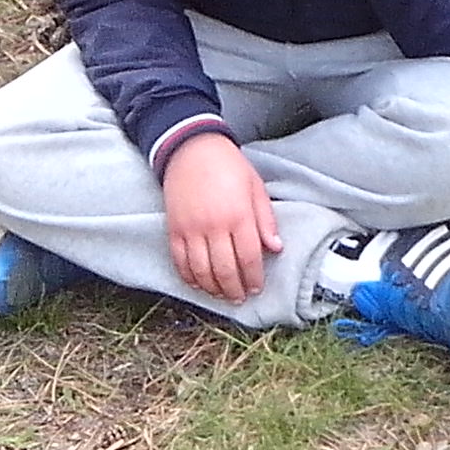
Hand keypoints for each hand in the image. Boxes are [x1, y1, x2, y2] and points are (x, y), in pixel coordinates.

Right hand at [162, 132, 280, 302]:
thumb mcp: (256, 187)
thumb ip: (266, 220)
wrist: (192, 151)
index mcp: (239, 215)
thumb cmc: (229, 167)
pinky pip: (180, 262)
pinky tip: (199, 284)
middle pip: (225, 269)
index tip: (257, 288)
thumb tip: (276, 248)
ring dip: (212, 288)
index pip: (249, 257)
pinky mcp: (173, 230)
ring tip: (222, 294)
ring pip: (201, 271)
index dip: (253, 277)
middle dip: (234, 289)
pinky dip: (189, 278)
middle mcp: (214, 226)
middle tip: (240, 298)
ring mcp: (191, 230)